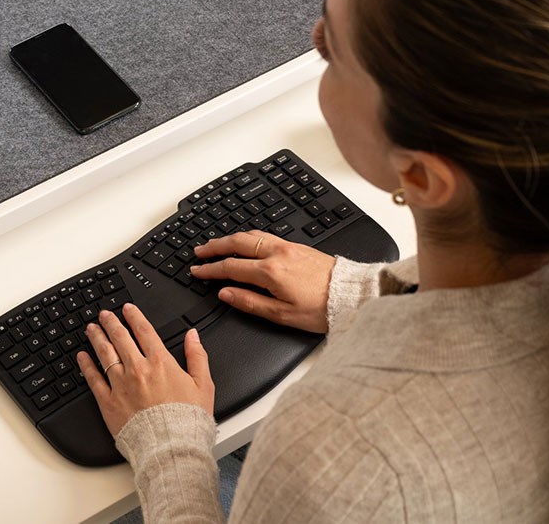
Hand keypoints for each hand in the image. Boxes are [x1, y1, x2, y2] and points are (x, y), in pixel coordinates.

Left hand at [77, 303, 214, 436]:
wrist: (171, 446)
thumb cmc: (188, 420)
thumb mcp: (204, 385)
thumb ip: (197, 356)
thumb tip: (193, 336)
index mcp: (161, 363)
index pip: (144, 331)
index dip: (134, 316)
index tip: (128, 309)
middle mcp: (138, 370)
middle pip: (120, 338)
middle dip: (111, 323)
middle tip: (104, 314)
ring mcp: (121, 385)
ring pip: (105, 354)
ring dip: (97, 338)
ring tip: (91, 329)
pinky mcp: (108, 402)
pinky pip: (93, 379)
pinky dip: (86, 366)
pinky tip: (82, 357)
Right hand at [191, 230, 334, 333]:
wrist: (351, 295)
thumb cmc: (321, 309)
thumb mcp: (282, 315)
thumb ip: (250, 302)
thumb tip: (226, 294)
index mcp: (270, 272)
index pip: (231, 267)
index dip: (210, 270)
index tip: (197, 271)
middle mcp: (277, 253)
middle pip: (237, 244)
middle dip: (215, 246)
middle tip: (199, 251)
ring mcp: (288, 247)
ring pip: (251, 235)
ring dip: (230, 238)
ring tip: (217, 243)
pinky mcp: (298, 246)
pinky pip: (265, 235)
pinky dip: (248, 236)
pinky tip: (246, 240)